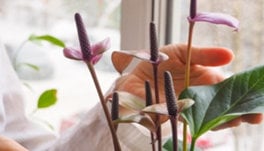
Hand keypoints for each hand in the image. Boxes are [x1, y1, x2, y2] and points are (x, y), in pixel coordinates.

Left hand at [112, 43, 261, 128]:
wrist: (134, 75)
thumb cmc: (158, 60)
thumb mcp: (182, 52)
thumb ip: (204, 55)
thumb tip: (229, 55)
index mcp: (206, 78)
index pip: (230, 88)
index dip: (244, 94)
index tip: (256, 102)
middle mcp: (201, 95)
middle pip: (225, 105)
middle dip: (241, 112)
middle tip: (253, 116)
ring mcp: (190, 107)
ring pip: (213, 117)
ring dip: (226, 120)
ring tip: (236, 120)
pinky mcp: (177, 116)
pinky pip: (194, 122)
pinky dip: (204, 124)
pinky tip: (213, 124)